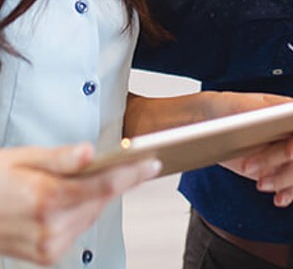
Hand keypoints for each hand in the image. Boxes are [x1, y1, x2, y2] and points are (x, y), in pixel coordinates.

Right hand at [0, 143, 158, 264]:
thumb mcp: (23, 157)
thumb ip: (60, 157)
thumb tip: (89, 152)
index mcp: (47, 198)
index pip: (105, 185)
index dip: (133, 174)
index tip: (153, 164)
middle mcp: (50, 226)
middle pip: (102, 200)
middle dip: (112, 181)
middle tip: (115, 163)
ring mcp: (48, 245)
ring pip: (93, 215)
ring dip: (95, 197)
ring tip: (79, 181)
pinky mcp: (46, 256)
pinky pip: (79, 230)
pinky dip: (81, 213)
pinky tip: (66, 201)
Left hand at [192, 93, 292, 207]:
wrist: (214, 120)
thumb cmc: (230, 107)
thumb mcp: (242, 104)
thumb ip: (258, 112)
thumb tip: (269, 121)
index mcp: (290, 115)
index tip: (291, 152)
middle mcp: (290, 136)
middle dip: (273, 162)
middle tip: (248, 165)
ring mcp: (281, 156)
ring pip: (291, 174)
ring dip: (277, 181)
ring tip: (258, 184)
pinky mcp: (270, 173)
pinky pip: (286, 188)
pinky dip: (285, 195)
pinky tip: (277, 201)